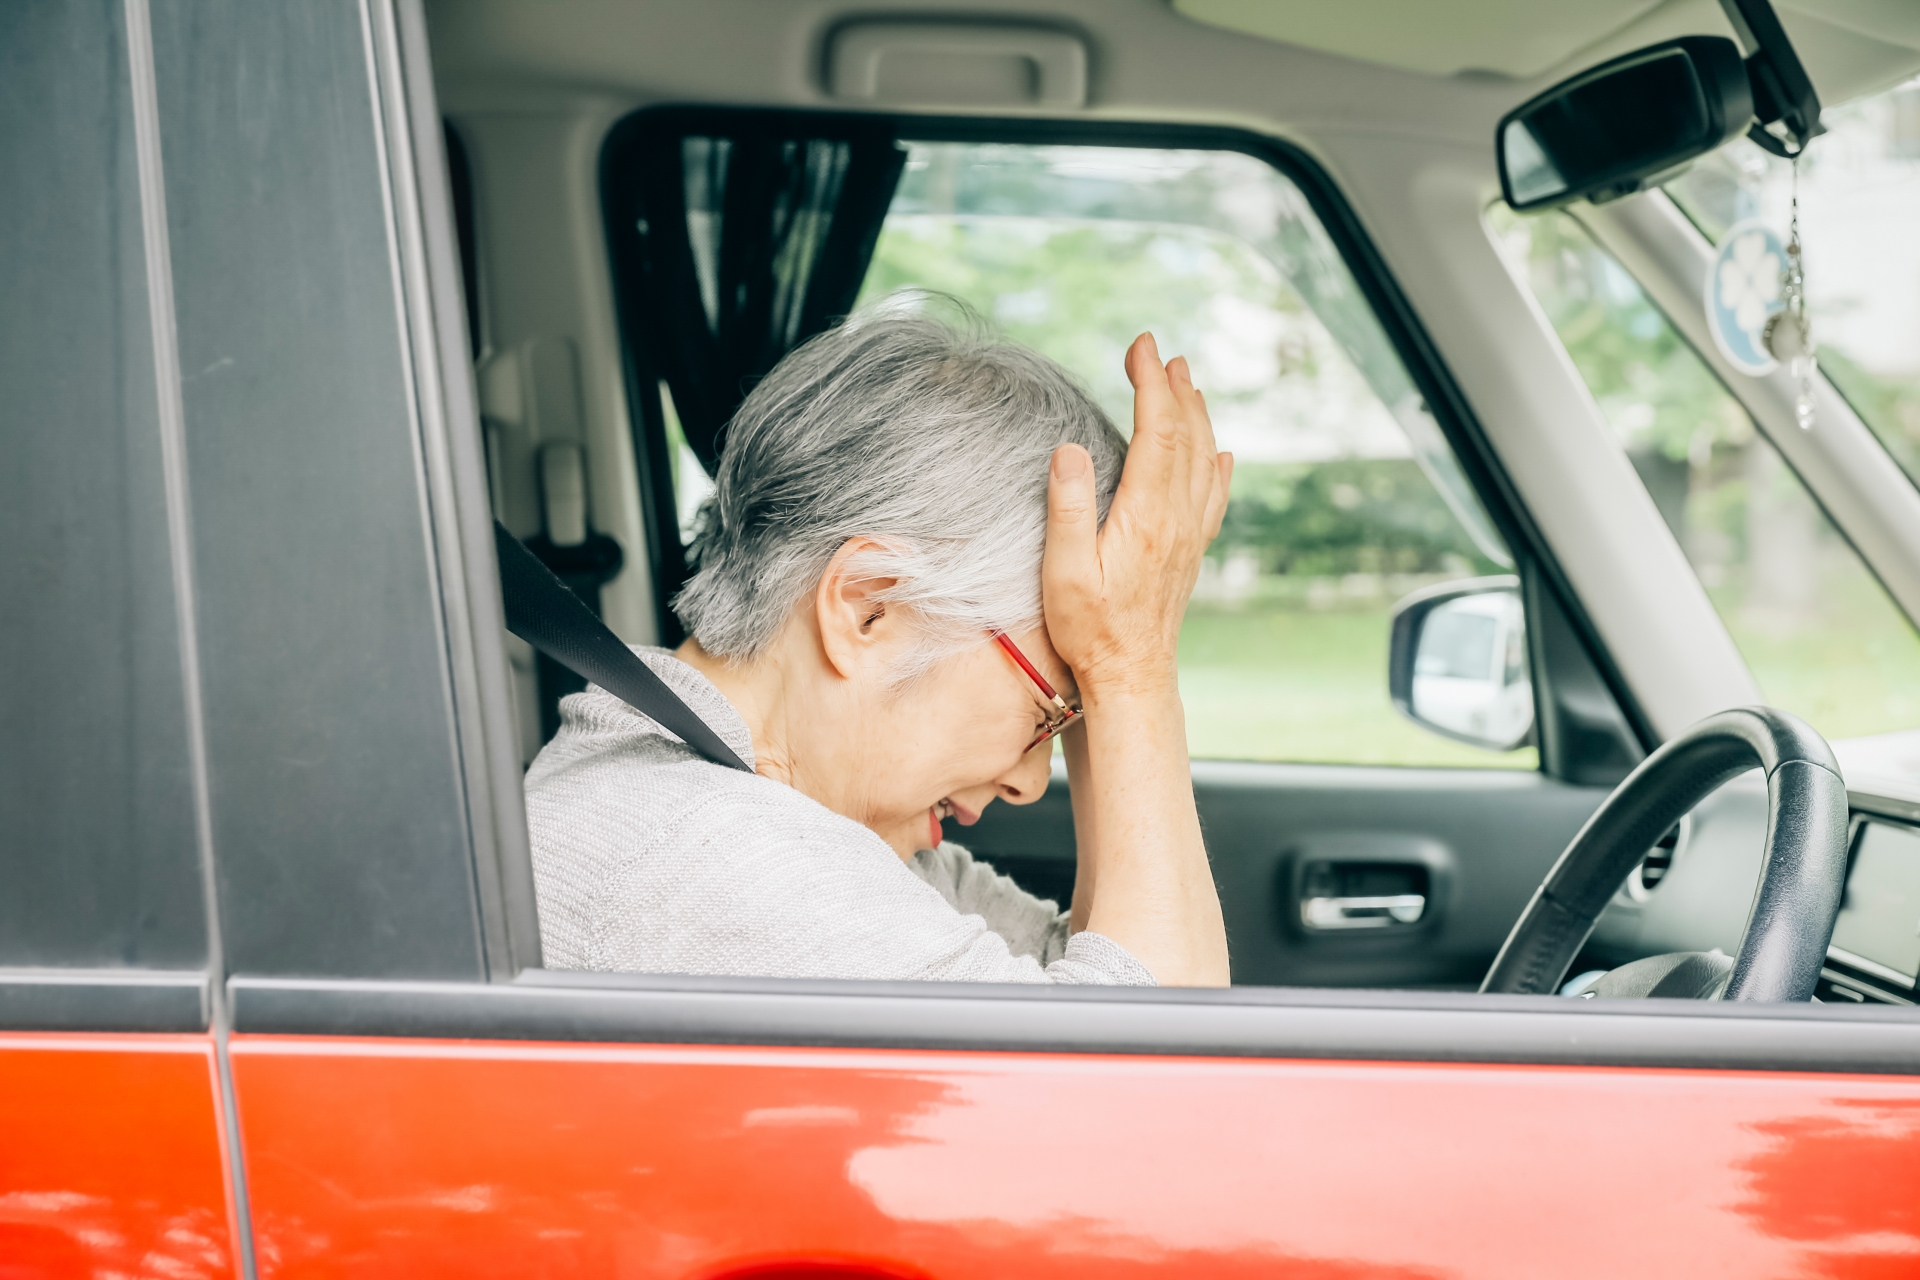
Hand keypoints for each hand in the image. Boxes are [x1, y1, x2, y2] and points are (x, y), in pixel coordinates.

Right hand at [1043, 333, 1232, 701]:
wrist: (1132, 676)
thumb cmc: (1089, 628)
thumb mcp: (1063, 571)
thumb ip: (1067, 508)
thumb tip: (1070, 448)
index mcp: (1146, 515)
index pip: (1155, 432)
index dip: (1150, 384)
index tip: (1141, 347)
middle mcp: (1177, 519)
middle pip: (1185, 437)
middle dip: (1174, 389)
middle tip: (1161, 352)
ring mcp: (1190, 536)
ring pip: (1204, 460)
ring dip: (1196, 416)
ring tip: (1188, 382)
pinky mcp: (1191, 553)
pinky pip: (1215, 498)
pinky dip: (1219, 467)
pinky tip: (1221, 455)